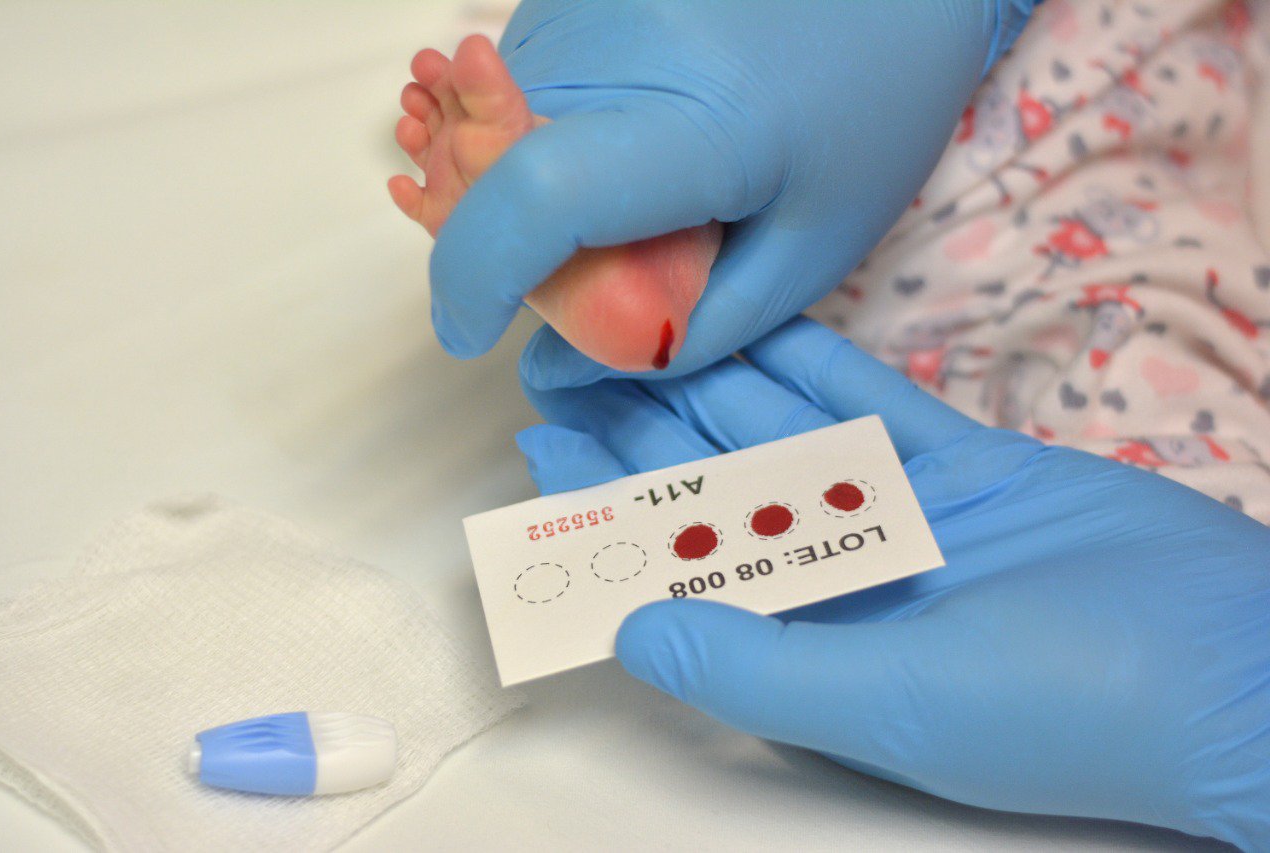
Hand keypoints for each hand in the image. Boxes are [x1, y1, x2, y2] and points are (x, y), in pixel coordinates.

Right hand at [431, 0, 1039, 387]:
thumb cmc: (870, 110)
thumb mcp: (806, 248)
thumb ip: (694, 326)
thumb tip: (578, 358)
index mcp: (696, 125)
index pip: (537, 197)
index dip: (476, 277)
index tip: (469, 331)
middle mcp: (617, 46)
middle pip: (495, 166)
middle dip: (508, 241)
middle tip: (591, 259)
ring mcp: (587, 1)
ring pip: (496, 121)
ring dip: (522, 180)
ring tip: (624, 188)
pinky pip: (520, 79)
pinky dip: (540, 128)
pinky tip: (616, 133)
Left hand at [516, 318, 1269, 847]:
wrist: (1228, 664)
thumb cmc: (1059, 707)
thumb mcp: (890, 701)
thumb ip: (753, 662)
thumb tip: (628, 626)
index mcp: (808, 645)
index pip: (679, 567)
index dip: (606, 510)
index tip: (543, 451)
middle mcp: (837, 578)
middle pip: (716, 491)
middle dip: (644, 430)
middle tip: (572, 364)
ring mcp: (899, 515)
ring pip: (781, 437)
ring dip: (711, 387)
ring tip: (641, 330)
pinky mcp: (960, 467)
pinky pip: (869, 405)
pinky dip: (812, 366)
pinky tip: (750, 330)